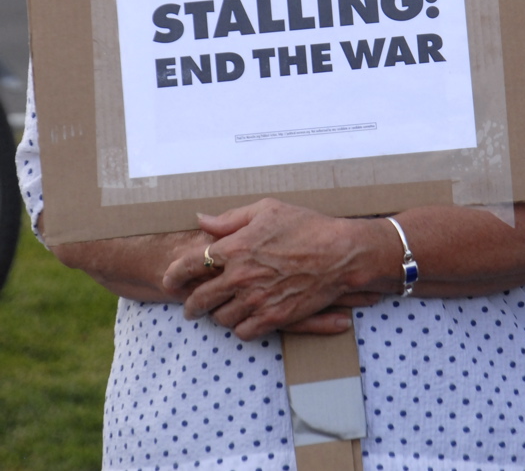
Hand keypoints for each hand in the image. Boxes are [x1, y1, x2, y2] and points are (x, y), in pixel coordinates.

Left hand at [162, 199, 382, 339]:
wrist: (339, 254)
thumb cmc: (305, 226)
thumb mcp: (266, 210)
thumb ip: (230, 219)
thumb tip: (201, 220)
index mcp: (236, 247)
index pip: (191, 264)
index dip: (175, 274)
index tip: (169, 279)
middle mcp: (241, 276)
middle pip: (201, 298)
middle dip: (190, 304)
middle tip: (190, 307)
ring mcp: (256, 299)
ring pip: (221, 317)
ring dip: (218, 314)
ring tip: (220, 311)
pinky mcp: (273, 318)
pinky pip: (244, 331)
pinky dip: (241, 326)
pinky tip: (244, 318)